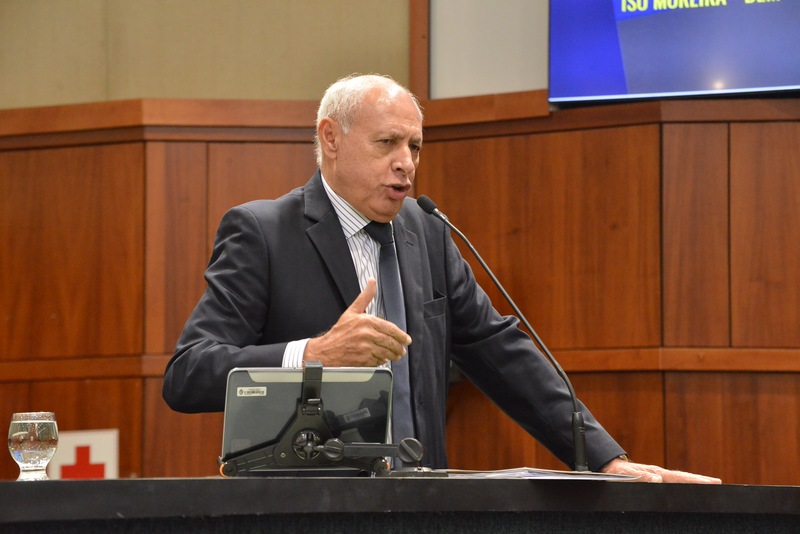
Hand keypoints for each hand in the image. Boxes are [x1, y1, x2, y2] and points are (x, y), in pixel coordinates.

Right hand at [304, 278, 411, 366]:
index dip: (401, 335)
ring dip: (394, 355)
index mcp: (366, 321)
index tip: (407, 339)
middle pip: (390, 342)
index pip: (390, 329)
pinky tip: (383, 359)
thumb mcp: (352, 311)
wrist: (326, 351)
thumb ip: (365, 296)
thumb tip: (372, 281)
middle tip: (402, 349)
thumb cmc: (340, 332)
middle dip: (399, 347)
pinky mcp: (363, 361)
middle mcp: (367, 334)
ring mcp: (365, 348)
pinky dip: (383, 361)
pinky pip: (378, 361)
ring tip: (396, 355)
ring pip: (386, 352)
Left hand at [601, 457, 721, 483]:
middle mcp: (659, 474)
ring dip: (692, 483)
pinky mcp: (654, 480)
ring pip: (678, 480)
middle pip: (683, 478)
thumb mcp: (626, 476)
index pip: (680, 478)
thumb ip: (640, 478)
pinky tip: (688, 490)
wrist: (608, 467)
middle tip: (717, 483)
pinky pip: (671, 484)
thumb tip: (657, 480)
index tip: (713, 482)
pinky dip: (682, 485)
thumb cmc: (616, 473)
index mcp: (655, 473)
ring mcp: (657, 477)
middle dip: (700, 480)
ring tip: (708, 486)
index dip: (696, 480)